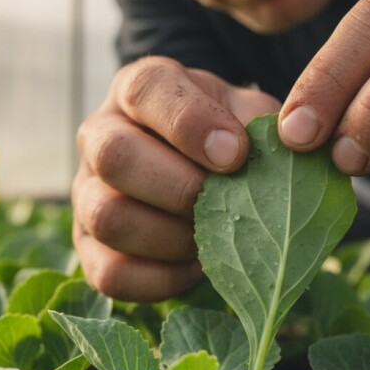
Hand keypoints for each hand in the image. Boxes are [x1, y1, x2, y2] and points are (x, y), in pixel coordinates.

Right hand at [73, 56, 279, 300]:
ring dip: (170, 236)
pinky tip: (197, 267)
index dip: (189, 123)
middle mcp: (99, 136)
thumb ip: (261, 123)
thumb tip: (283, 147)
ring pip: (105, 216)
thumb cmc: (229, 138)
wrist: (203, 175)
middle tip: (227, 205)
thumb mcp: (248, 114)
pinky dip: (159, 279)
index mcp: (137, 91)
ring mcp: (86, 193)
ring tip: (215, 240)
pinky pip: (108, 273)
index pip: (145, 90)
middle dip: (177, 187)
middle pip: (112, 155)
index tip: (234, 154)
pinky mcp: (87, 247)